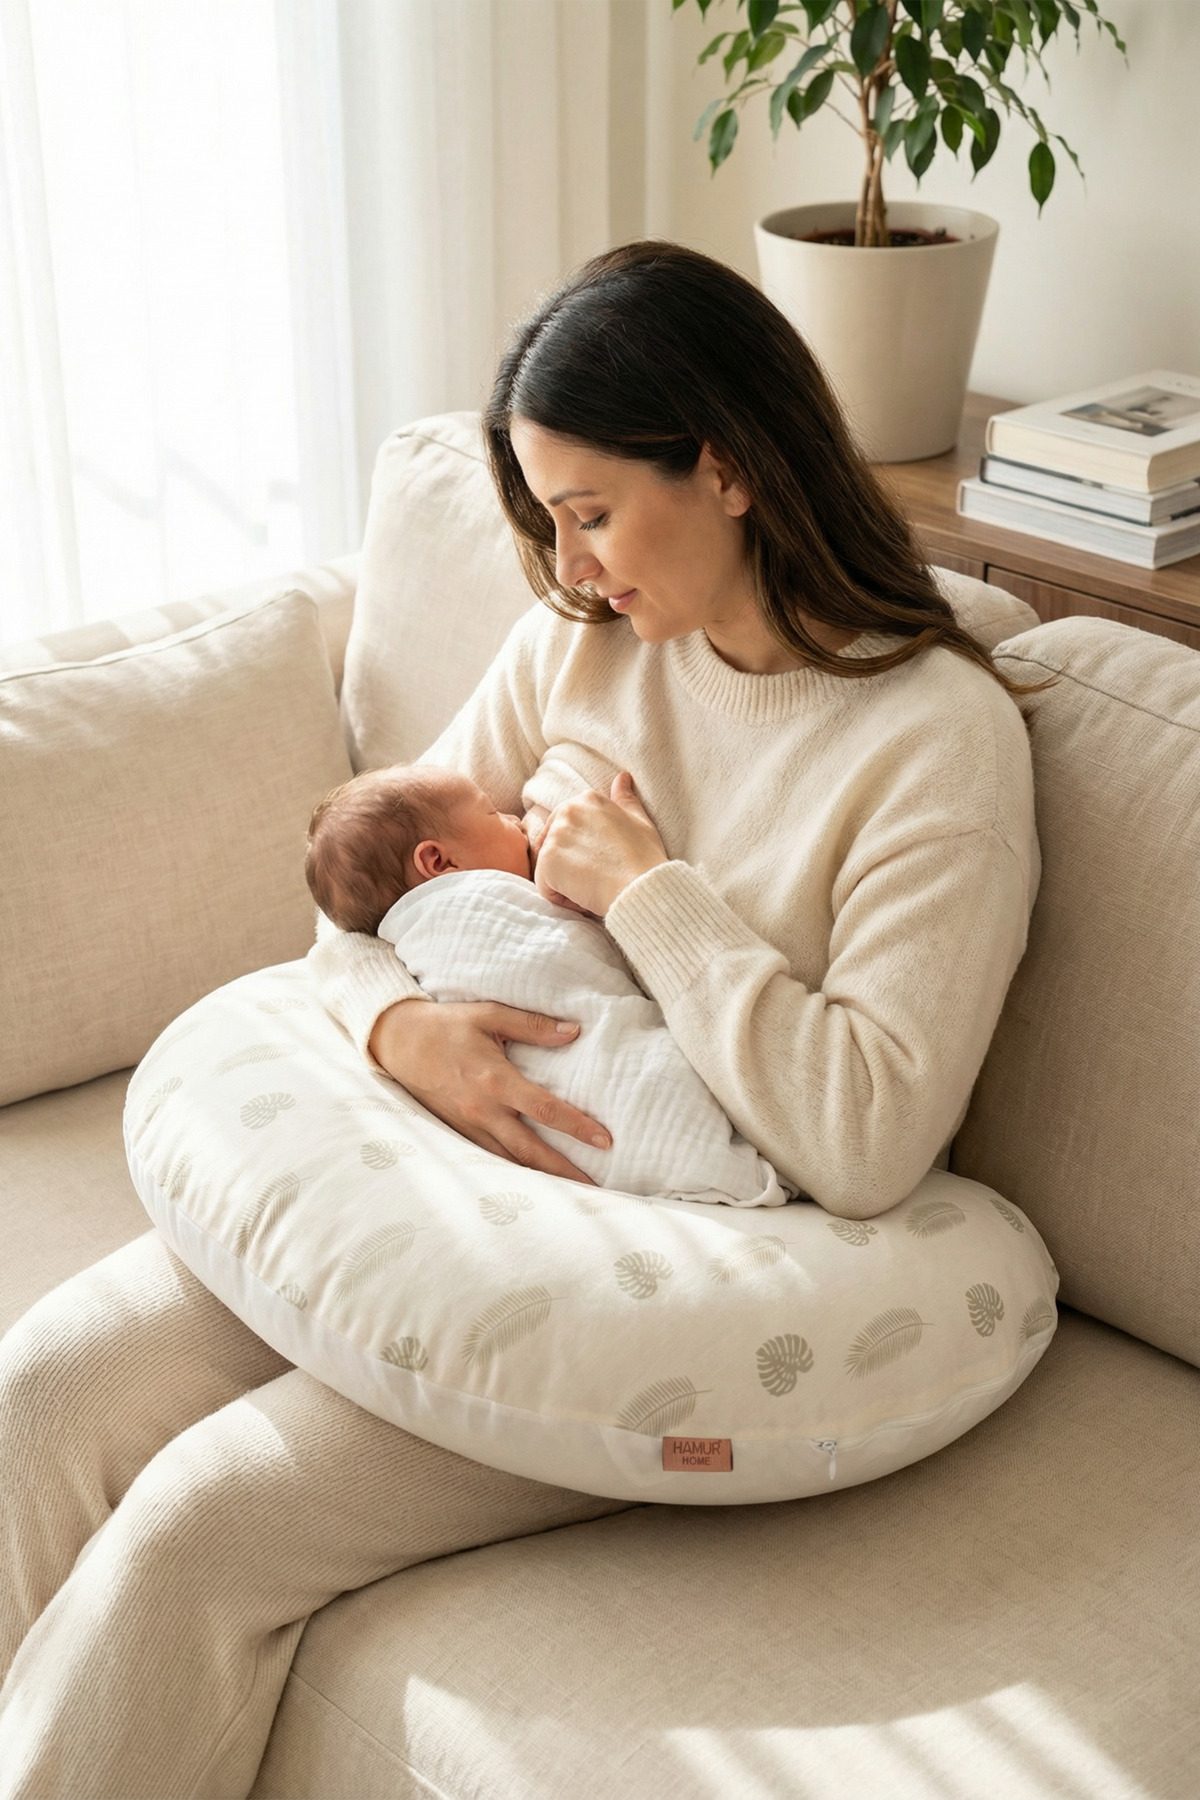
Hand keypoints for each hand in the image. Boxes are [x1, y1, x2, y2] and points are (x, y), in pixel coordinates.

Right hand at [367, 998, 610, 1182]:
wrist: (397, 1042)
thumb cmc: (446, 1025)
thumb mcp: (489, 1014)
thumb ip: (533, 1025)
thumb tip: (575, 1030)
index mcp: (495, 1081)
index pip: (545, 1110)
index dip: (577, 1127)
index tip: (605, 1141)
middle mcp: (483, 1110)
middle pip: (531, 1150)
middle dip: (565, 1171)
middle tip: (596, 1188)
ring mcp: (468, 1125)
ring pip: (511, 1161)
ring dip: (542, 1178)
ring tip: (572, 1192)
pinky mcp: (458, 1131)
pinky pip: (491, 1158)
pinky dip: (514, 1171)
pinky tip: (534, 1181)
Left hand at [534, 773, 667, 916]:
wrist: (641, 886)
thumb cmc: (645, 858)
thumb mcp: (639, 821)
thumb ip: (625, 799)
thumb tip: (622, 777)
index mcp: (587, 799)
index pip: (569, 829)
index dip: (584, 851)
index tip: (604, 862)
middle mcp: (567, 811)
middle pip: (556, 847)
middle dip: (571, 865)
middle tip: (599, 876)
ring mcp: (555, 836)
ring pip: (550, 869)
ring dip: (568, 883)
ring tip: (594, 887)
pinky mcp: (547, 862)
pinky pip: (546, 888)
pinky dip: (563, 899)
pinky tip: (586, 896)